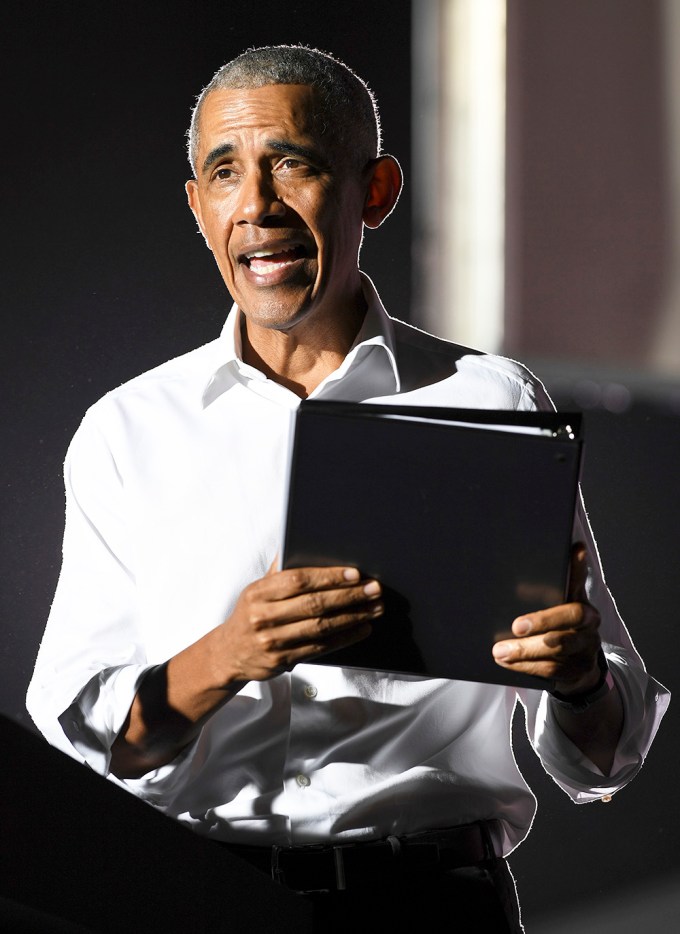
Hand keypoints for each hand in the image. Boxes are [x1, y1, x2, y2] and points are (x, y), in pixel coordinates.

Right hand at [214, 562, 382, 684]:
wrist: (229, 653)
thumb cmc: (251, 614)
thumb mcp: (257, 590)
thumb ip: (279, 570)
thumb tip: (298, 539)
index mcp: (258, 592)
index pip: (298, 580)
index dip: (328, 576)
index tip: (355, 574)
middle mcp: (263, 616)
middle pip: (313, 604)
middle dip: (349, 595)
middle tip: (374, 589)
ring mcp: (272, 640)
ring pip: (320, 626)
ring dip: (353, 616)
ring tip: (375, 608)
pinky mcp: (282, 660)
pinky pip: (320, 647)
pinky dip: (344, 637)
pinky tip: (362, 628)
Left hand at [492, 543, 601, 693]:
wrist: (576, 668)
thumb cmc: (555, 631)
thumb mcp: (551, 609)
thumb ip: (542, 594)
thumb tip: (520, 578)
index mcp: (580, 601)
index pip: (579, 581)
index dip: (578, 566)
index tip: (576, 549)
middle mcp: (589, 623)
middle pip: (571, 616)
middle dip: (543, 620)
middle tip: (516, 626)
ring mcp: (586, 648)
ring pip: (558, 647)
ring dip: (526, 650)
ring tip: (499, 651)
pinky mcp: (578, 671)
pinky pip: (552, 670)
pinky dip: (527, 667)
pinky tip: (507, 663)